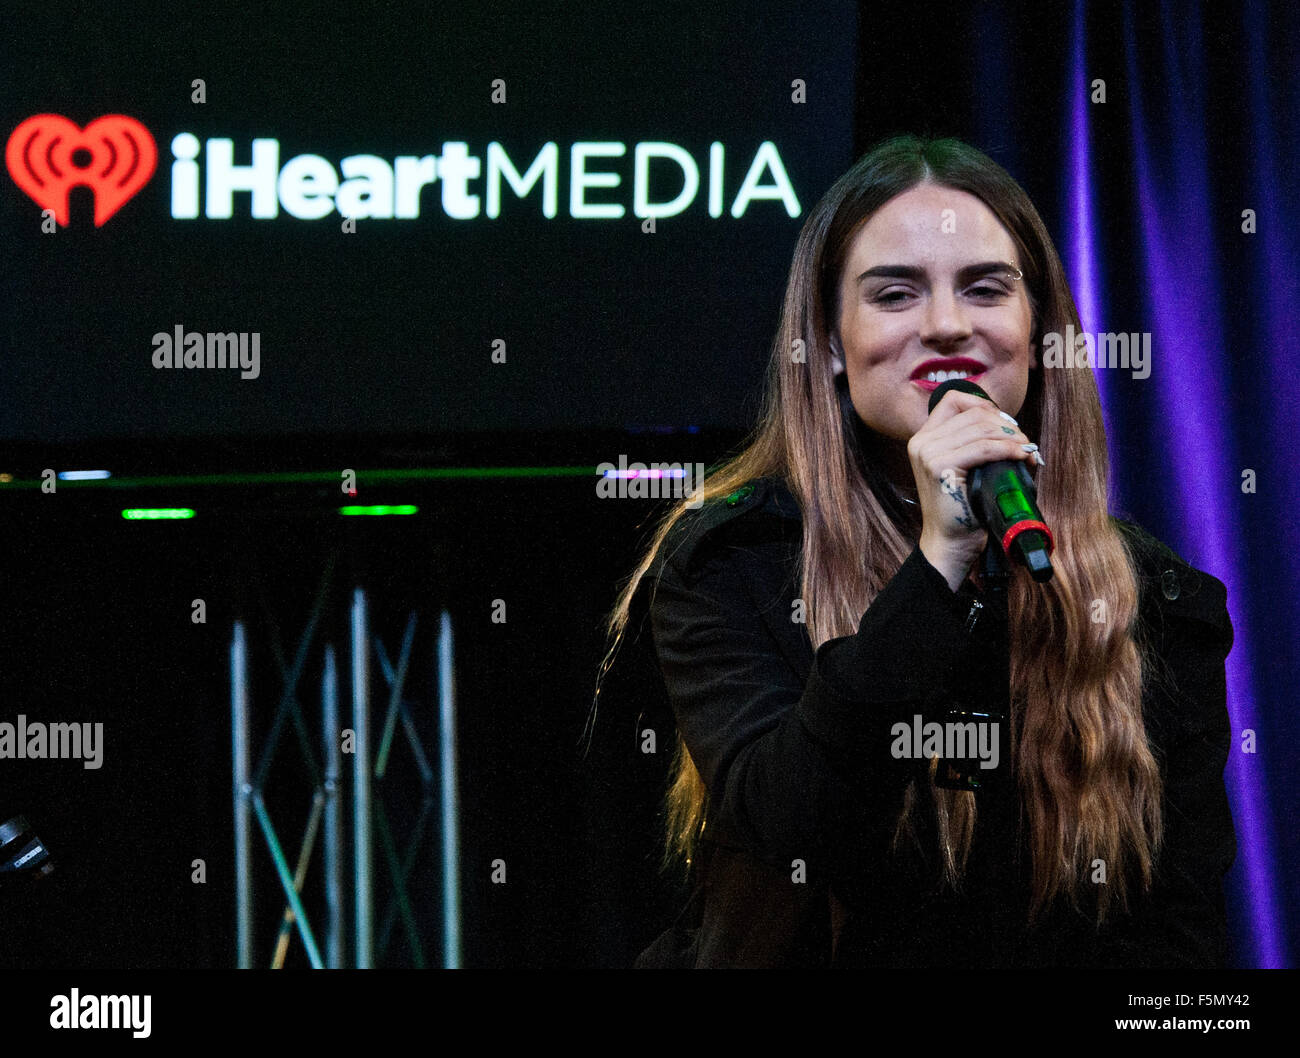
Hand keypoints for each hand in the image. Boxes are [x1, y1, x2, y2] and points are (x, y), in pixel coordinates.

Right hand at [906, 389, 1038, 589]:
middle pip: (972, 413)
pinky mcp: (939, 467)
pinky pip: (983, 448)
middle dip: (1005, 424)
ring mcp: (928, 454)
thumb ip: (972, 442)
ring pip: (981, 429)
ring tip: (1026, 450)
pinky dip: (1007, 449)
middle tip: (1024, 442)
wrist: (950, 541)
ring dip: (1011, 437)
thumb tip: (1009, 425)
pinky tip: (1021, 456)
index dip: (984, 406)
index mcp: (923, 438)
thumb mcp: (963, 467)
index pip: (953, 400)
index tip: (1005, 424)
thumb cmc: (963, 507)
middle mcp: (921, 442)